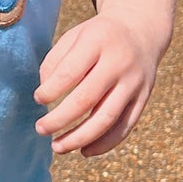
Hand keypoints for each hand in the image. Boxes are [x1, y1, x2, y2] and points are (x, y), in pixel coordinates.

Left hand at [34, 13, 161, 157]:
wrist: (141, 30)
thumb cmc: (97, 37)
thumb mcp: (74, 36)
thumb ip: (55, 62)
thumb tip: (44, 97)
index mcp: (98, 41)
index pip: (70, 73)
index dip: (50, 91)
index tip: (38, 99)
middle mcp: (119, 62)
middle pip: (86, 99)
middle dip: (59, 119)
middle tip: (40, 129)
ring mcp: (134, 82)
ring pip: (106, 118)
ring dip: (79, 138)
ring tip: (57, 147)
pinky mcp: (144, 98)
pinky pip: (124, 127)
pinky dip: (104, 144)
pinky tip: (84, 151)